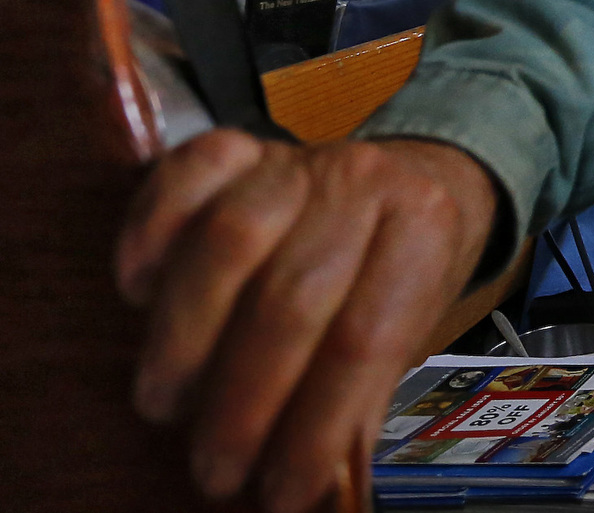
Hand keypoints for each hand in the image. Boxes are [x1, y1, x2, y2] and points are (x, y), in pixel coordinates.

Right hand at [117, 130, 500, 512]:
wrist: (419, 177)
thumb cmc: (403, 269)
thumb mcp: (413, 325)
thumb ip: (361, 393)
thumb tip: (310, 486)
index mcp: (423, 228)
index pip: (364, 341)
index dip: (315, 429)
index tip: (283, 493)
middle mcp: (362, 183)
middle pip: (292, 299)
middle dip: (243, 403)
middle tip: (215, 467)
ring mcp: (298, 160)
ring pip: (229, 242)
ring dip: (185, 338)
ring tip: (166, 404)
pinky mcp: (240, 147)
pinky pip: (184, 176)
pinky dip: (150, 235)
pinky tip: (138, 292)